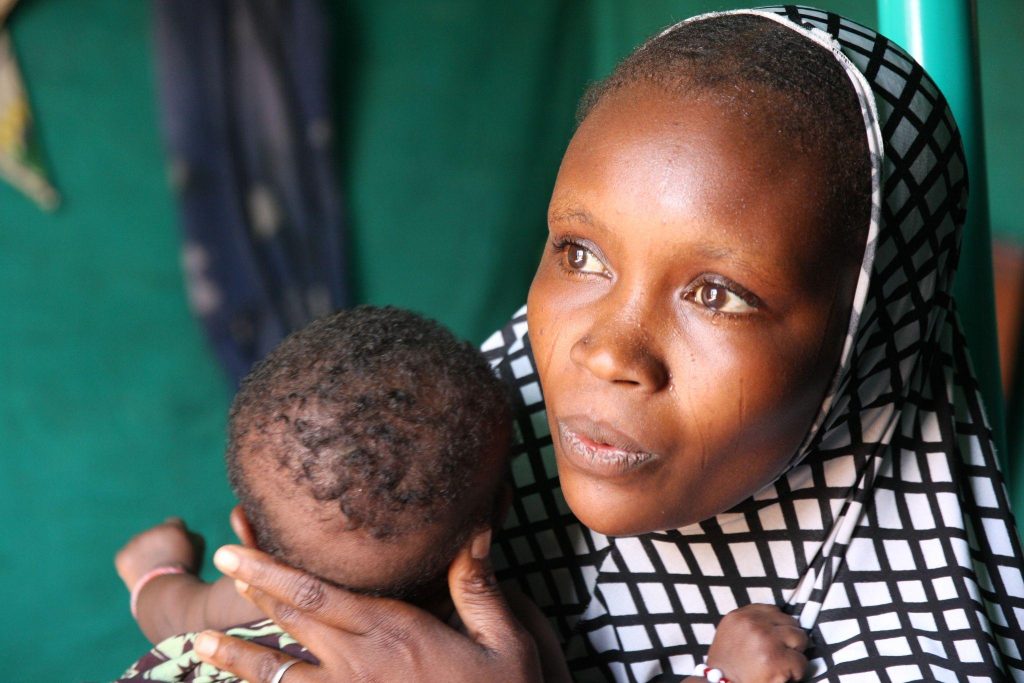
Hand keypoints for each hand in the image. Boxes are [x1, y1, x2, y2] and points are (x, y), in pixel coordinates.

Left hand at [115, 517, 203, 589]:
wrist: (165, 593)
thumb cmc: (186, 573)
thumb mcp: (198, 551)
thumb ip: (191, 536)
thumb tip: (183, 533)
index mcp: (173, 527)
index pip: (175, 523)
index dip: (177, 535)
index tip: (178, 547)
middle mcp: (152, 531)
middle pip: (156, 533)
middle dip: (159, 544)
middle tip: (165, 562)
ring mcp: (135, 543)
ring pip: (140, 544)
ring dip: (145, 553)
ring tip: (153, 572)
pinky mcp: (122, 556)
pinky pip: (127, 556)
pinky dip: (132, 564)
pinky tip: (141, 575)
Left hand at [192, 528, 542, 682]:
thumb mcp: (507, 643)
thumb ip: (479, 589)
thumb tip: (474, 530)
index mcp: (394, 634)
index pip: (316, 593)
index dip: (269, 570)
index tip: (234, 550)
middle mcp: (361, 666)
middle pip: (290, 623)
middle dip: (252, 592)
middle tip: (222, 566)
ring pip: (279, 676)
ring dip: (238, 657)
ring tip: (203, 642)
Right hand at [705, 604, 807, 682]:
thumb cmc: (727, 666)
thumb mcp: (730, 635)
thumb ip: (750, 623)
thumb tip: (778, 622)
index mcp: (739, 617)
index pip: (773, 610)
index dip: (778, 626)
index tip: (775, 639)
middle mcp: (752, 624)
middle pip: (789, 622)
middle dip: (788, 639)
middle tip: (775, 656)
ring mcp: (766, 640)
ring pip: (799, 638)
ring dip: (794, 654)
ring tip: (779, 665)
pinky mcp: (778, 660)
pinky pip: (802, 662)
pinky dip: (796, 673)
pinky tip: (781, 677)